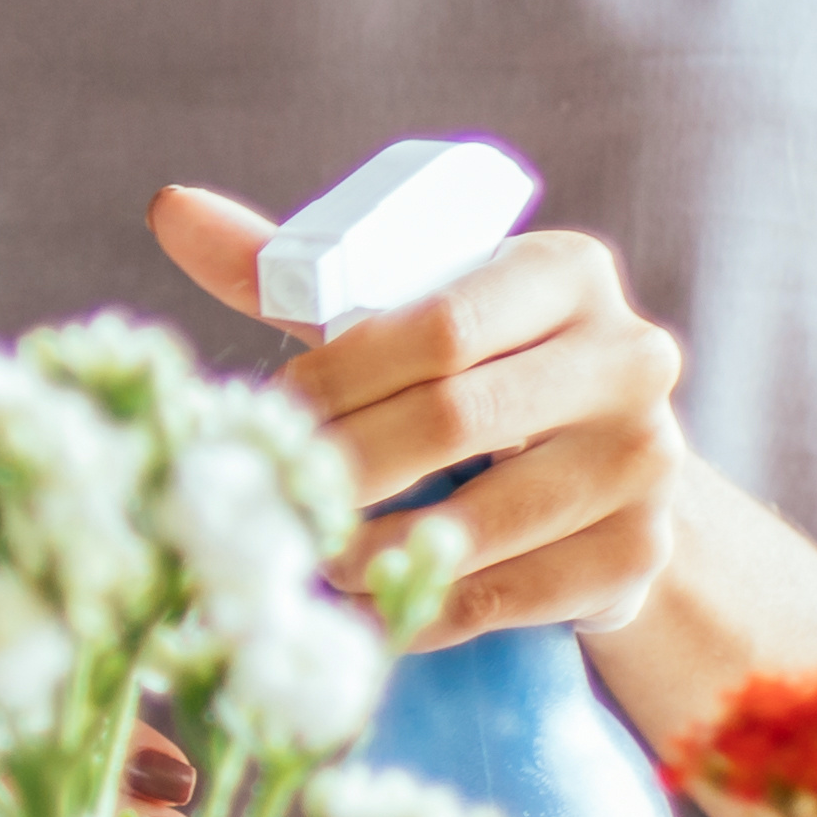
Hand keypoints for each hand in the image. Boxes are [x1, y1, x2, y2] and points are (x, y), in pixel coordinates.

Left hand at [147, 186, 691, 641]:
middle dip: (346, 466)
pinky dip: (419, 607)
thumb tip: (170, 209)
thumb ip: (293, 274)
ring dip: (372, 551)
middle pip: (455, 419)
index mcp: (567, 272)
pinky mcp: (639, 553)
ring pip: (479, 521)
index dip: (337, 379)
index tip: (268, 415)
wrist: (597, 471)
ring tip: (308, 556)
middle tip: (275, 496)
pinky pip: (505, 595)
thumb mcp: (399, 314)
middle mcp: (630, 356)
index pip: (438, 324)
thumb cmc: (473, 375)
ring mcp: (646, 460)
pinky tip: (367, 603)